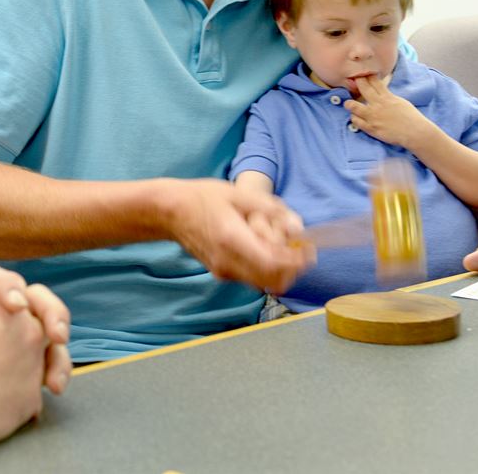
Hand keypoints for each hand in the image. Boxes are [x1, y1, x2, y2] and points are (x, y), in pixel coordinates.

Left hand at [0, 264, 70, 394]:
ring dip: (59, 349)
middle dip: (51, 312)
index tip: (15, 306)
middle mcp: (1, 314)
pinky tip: (52, 388)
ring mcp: (19, 340)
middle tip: (56, 335)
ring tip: (56, 374)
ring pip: (50, 333)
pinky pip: (50, 362)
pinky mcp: (29, 365)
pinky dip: (56, 372)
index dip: (7, 287)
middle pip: (35, 299)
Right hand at [162, 178, 311, 293]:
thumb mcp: (238, 194)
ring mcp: (223, 271)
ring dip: (280, 269)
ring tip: (279, 245)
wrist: (170, 212)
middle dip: (293, 268)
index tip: (307, 249)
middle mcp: (228, 262)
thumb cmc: (202, 198)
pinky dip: (266, 268)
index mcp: (233, 239)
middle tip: (298, 249)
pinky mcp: (221, 274)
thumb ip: (270, 209)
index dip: (296, 261)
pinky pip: (253, 278)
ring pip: (265, 283)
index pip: (273, 264)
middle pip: (274, 281)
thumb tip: (298, 228)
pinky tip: (262, 247)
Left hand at [344, 75, 426, 147]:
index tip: (362, 74)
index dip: (367, 76)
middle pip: (362, 88)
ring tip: (349, 104)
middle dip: (357, 82)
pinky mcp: (371, 128)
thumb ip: (388, 97)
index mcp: (387, 97)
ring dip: (350, 104)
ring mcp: (373, 116)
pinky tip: (356, 117)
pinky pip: (355, 121)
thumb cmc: (411, 118)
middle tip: (352, 82)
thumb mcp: (400, 102)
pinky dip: (354, 118)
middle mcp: (378, 104)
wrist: (415, 132)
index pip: (374, 81)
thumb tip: (382, 93)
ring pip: (353, 105)